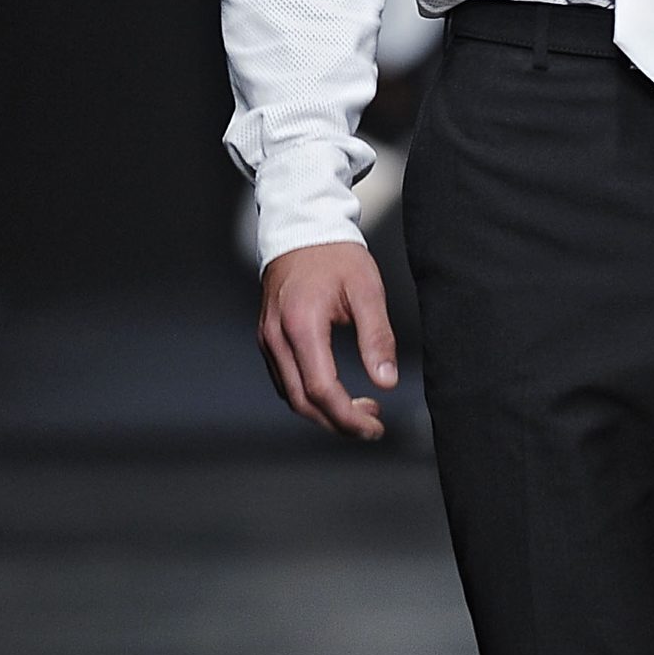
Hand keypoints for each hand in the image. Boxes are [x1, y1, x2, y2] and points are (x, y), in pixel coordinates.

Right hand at [258, 240, 399, 439]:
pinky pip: (284, 380)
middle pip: (303, 402)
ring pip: (291, 395)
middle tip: (371, 425)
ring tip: (360, 409)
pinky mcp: (267, 338)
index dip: (349, 417)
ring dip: (324, 412)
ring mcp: (267, 339)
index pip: (322, 390)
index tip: (375, 426)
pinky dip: (309, 396)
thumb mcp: (366, 291)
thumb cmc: (335, 254)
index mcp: (301, 325)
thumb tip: (386, 381)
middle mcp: (276, 337)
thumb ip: (377, 338)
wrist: (302, 228)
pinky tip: (334, 392)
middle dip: (338, 423)